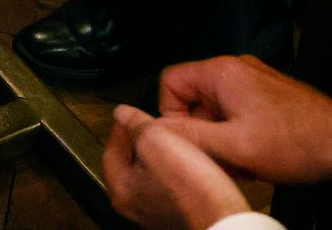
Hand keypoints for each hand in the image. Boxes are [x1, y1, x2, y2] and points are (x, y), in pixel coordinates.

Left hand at [104, 105, 248, 229]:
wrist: (221, 219)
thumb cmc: (189, 185)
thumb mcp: (157, 140)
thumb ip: (136, 125)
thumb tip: (121, 113)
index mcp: (122, 189)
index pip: (111, 149)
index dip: (122, 126)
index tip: (133, 112)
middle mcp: (134, 206)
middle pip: (129, 163)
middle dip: (140, 141)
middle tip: (152, 123)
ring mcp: (156, 213)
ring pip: (150, 173)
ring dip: (159, 154)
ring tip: (172, 138)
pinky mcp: (177, 214)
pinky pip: (168, 186)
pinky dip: (173, 170)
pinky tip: (188, 161)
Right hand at [156, 55, 331, 191]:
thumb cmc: (293, 144)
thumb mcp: (234, 146)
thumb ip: (190, 135)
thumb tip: (152, 127)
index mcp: (222, 71)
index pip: (170, 81)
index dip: (170, 114)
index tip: (188, 142)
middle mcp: (235, 67)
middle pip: (192, 95)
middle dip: (198, 129)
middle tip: (217, 158)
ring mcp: (253, 78)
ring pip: (214, 106)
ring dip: (218, 135)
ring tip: (239, 161)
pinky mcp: (266, 93)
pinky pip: (234, 110)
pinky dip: (235, 133)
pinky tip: (253, 155)